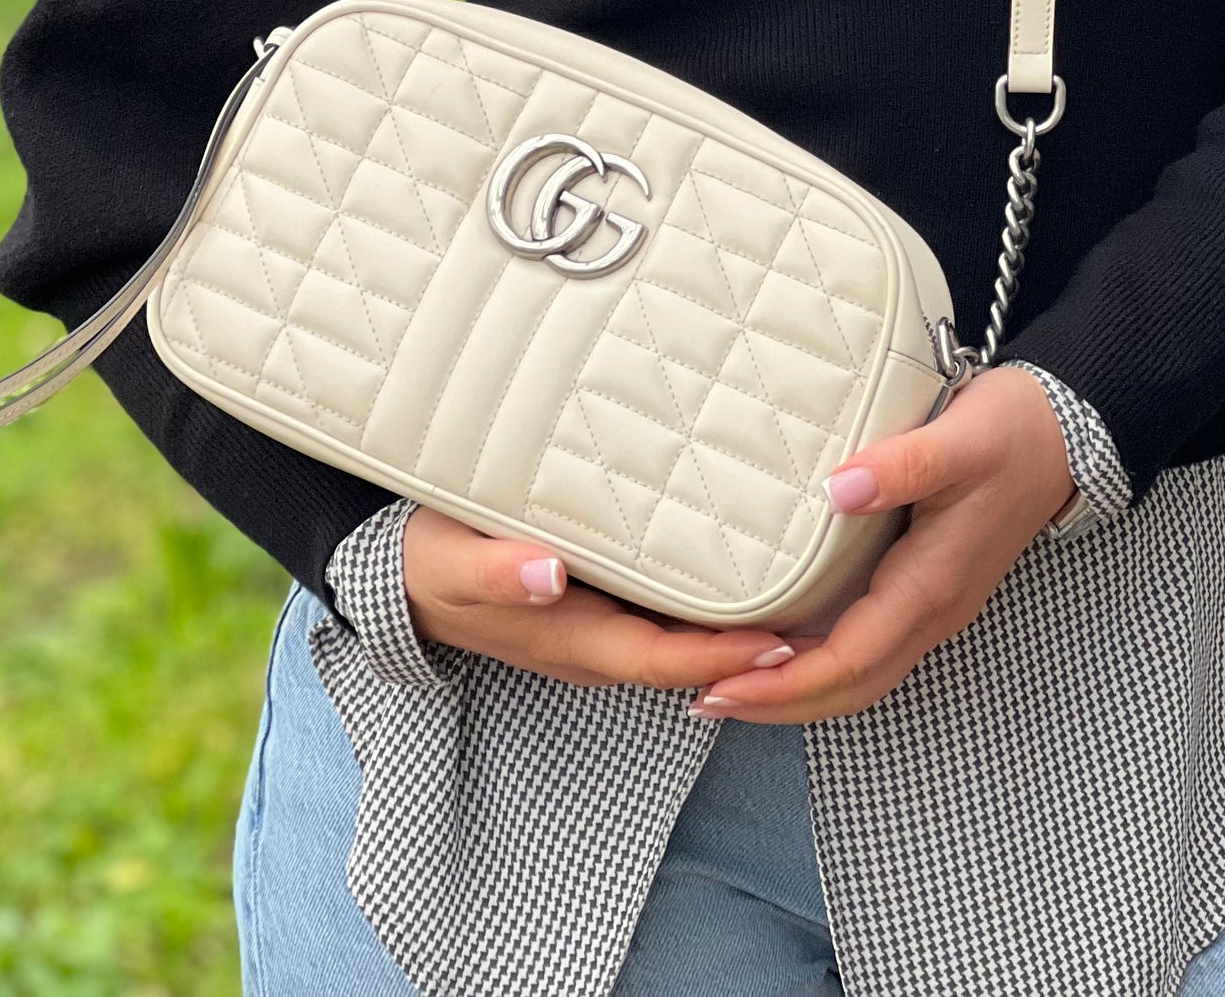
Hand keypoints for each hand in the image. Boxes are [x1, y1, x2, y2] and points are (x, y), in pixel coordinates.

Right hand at [400, 507, 797, 689]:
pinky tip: (741, 573)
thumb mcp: (450, 563)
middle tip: (825, 624)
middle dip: (751, 653)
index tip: (780, 643)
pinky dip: (704, 608)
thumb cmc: (426, 564)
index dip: (722, 659)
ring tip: (804, 599)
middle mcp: (593, 645)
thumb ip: (497, 571)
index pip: (663, 661)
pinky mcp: (593, 609)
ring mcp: (595, 631)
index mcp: (570, 639)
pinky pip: (661, 619)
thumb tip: (549, 575)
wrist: (399, 577)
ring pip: (678, 643)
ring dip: (734, 633)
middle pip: (686, 661)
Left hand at [685, 364, 1075, 724]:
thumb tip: (839, 489)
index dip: (785, 685)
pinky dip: (822, 660)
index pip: (851, 660)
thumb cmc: (1013, 432)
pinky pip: (869, 644)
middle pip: (851, 687)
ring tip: (733, 681)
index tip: (724, 688)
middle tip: (707, 700)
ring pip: (861, 673)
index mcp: (932, 586)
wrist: (1065, 431)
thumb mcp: (960, 439)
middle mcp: (933, 610)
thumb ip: (902, 465)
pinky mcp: (929, 586)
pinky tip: (785, 639)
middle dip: (780, 704)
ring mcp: (934, 604)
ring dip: (799, 689)